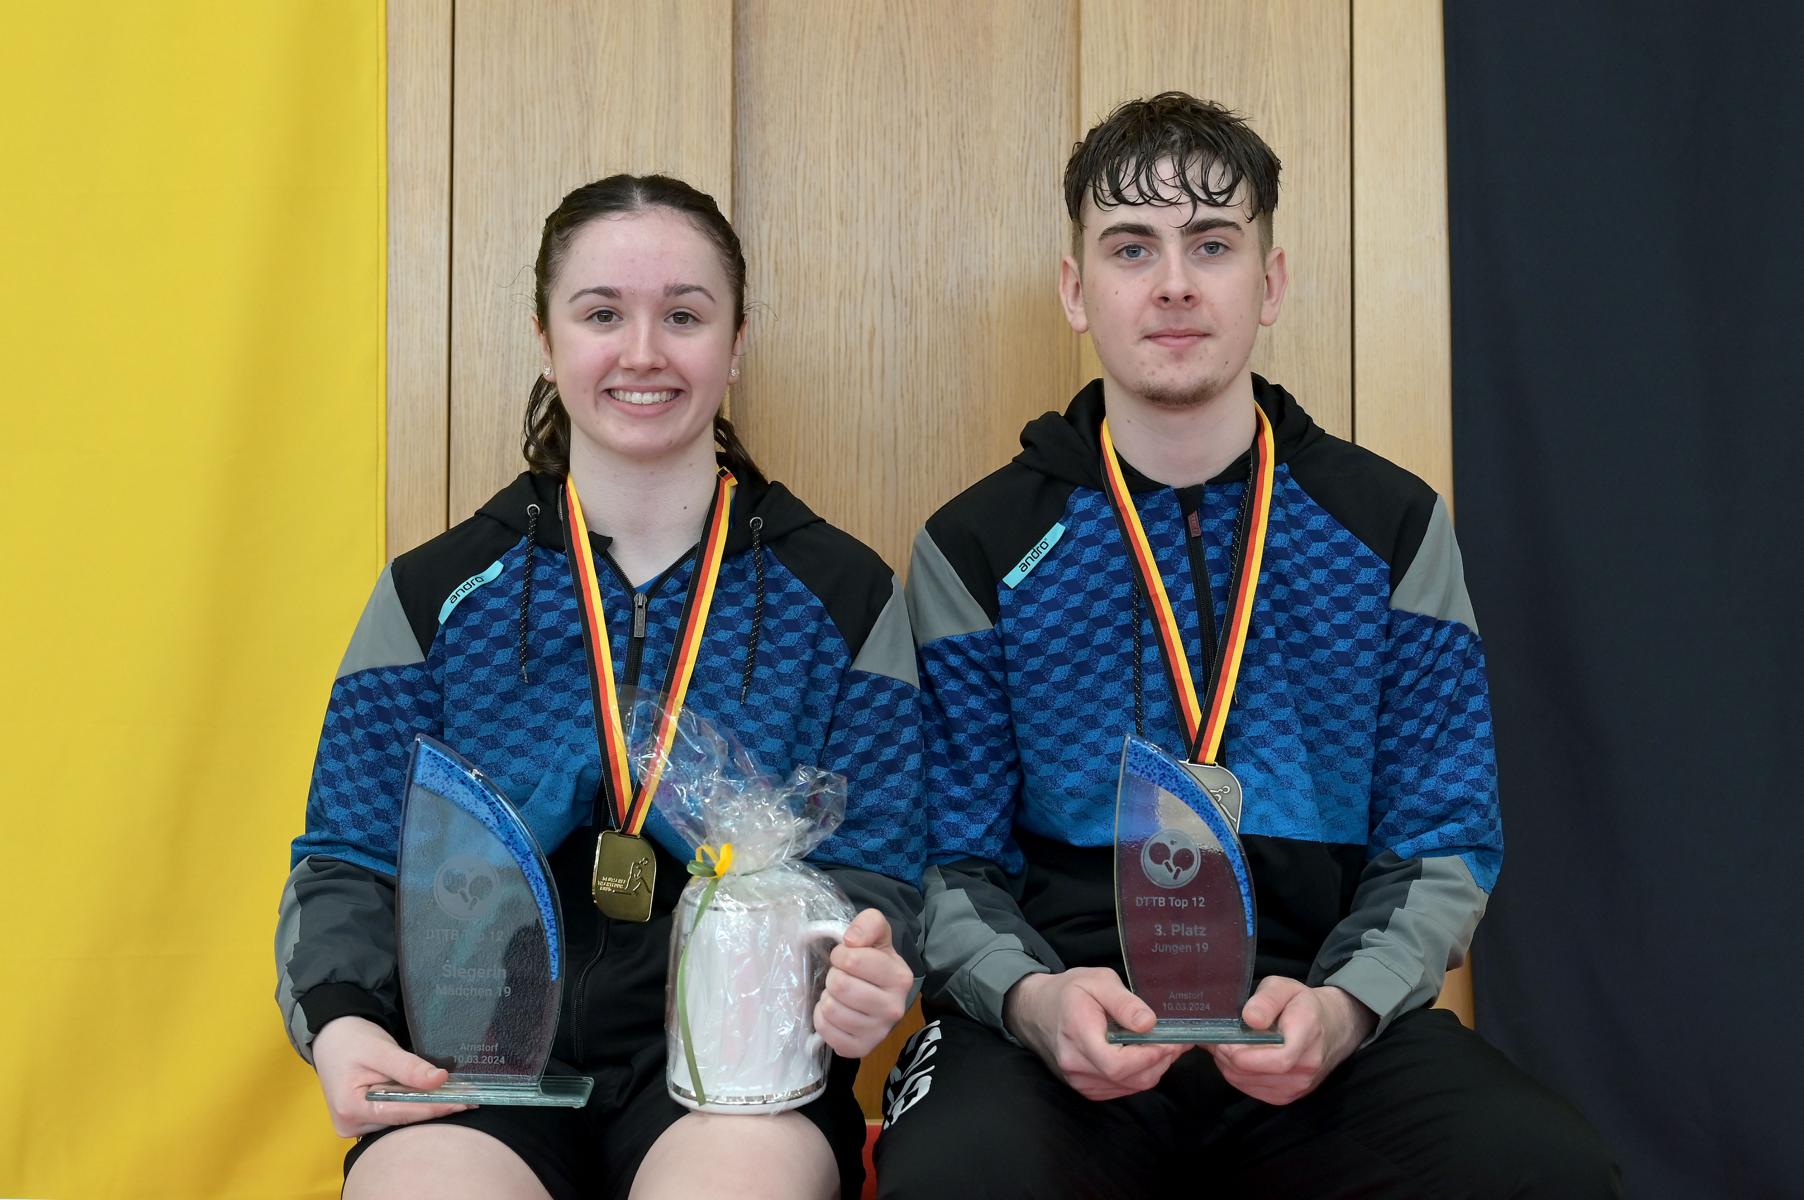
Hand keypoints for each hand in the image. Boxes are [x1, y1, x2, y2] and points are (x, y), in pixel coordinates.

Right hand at [311, 1015, 472, 1136]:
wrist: (332, 1038)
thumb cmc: (353, 1040)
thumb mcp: (381, 1049)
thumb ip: (408, 1067)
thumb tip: (440, 1079)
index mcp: (351, 1108)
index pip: (402, 1112)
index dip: (435, 1107)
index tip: (465, 1102)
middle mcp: (351, 1124)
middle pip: (402, 1120)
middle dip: (435, 1109)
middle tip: (469, 1100)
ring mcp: (355, 1126)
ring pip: (400, 1121)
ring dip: (426, 1108)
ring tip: (457, 1098)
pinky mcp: (362, 1122)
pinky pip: (394, 1116)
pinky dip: (414, 1106)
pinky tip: (434, 1098)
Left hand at [813, 909, 913, 1057]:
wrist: (880, 994)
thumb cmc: (874, 962)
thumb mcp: (877, 934)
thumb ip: (869, 923)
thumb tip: (852, 940)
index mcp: (900, 978)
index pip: (852, 959)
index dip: (841, 954)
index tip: (846, 957)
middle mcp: (894, 1009)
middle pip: (840, 986)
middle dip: (833, 976)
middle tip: (842, 977)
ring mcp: (878, 1033)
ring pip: (831, 1009)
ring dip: (828, 997)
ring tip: (840, 994)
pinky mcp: (860, 1049)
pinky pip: (825, 1030)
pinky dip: (822, 1018)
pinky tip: (836, 1012)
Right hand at [1003, 967, 1190, 1100]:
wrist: (1038, 1010)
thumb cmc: (1069, 993)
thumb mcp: (1098, 981)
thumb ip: (1125, 1002)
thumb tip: (1149, 1024)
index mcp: (1078, 1036)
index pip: (1118, 1064)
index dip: (1150, 1057)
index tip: (1171, 1041)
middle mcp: (1076, 1066)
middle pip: (1129, 1079)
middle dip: (1160, 1061)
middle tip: (1177, 1040)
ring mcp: (1080, 1081)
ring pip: (1130, 1086)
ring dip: (1153, 1068)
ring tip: (1164, 1044)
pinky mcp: (1086, 1088)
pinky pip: (1122, 1089)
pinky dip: (1139, 1075)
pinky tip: (1144, 1055)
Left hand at [1207, 977, 1376, 1105]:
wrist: (1332, 1028)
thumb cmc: (1303, 1005)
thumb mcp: (1284, 988)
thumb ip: (1267, 1000)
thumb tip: (1251, 1018)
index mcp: (1308, 1035)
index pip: (1279, 1059)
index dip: (1245, 1054)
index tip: (1224, 1040)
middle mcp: (1306, 1067)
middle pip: (1255, 1073)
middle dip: (1227, 1055)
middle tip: (1215, 1036)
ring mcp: (1298, 1086)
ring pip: (1246, 1083)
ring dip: (1227, 1064)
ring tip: (1224, 1043)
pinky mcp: (1287, 1096)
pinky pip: (1250, 1090)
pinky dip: (1236, 1074)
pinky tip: (1237, 1056)